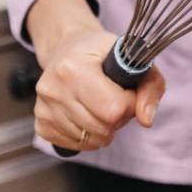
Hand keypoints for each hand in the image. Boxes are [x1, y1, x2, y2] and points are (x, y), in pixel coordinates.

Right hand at [33, 29, 166, 151]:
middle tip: (116, 98)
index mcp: (74, 68)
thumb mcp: (132, 56)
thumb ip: (150, 86)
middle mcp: (53, 89)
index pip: (113, 108)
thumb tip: (146, 119)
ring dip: (104, 128)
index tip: (127, 90)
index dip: (130, 103)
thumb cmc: (102, 52)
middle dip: (118, 117)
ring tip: (102, 104)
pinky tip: (88, 114)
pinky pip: (75, 145)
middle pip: (102, 128)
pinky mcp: (40, 124)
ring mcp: (43, 108)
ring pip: (89, 140)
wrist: (68, 46)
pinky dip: (88, 135)